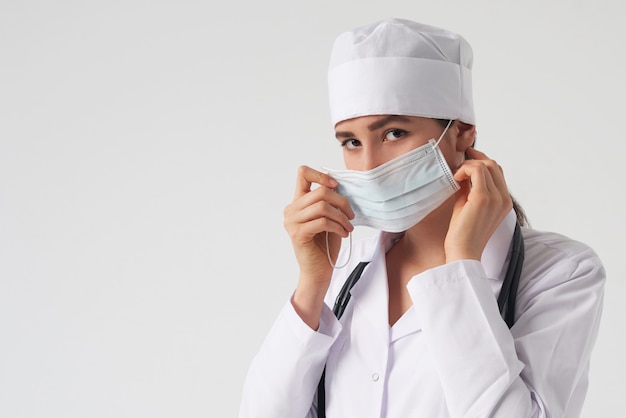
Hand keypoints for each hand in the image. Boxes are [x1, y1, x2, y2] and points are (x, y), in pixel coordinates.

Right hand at [283, 166, 353, 327]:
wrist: (318, 272)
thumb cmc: (325, 245)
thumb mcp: (329, 217)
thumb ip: (329, 201)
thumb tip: (340, 184)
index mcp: (298, 202)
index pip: (303, 173)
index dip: (321, 175)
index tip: (336, 186)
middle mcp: (291, 210)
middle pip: (321, 192)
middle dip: (342, 202)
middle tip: (351, 216)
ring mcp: (292, 222)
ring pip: (322, 206)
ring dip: (341, 216)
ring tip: (348, 227)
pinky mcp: (298, 234)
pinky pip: (322, 222)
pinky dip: (338, 226)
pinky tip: (344, 234)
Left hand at [445, 148, 512, 261]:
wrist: (463, 253)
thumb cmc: (463, 233)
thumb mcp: (469, 204)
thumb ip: (470, 188)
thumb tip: (464, 171)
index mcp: (504, 201)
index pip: (497, 171)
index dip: (482, 160)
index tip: (467, 157)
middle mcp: (504, 199)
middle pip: (493, 165)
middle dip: (474, 160)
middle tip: (458, 166)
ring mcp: (496, 198)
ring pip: (485, 165)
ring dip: (467, 166)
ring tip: (455, 177)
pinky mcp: (483, 198)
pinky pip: (476, 171)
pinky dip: (464, 170)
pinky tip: (455, 179)